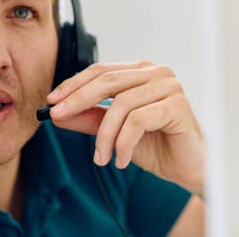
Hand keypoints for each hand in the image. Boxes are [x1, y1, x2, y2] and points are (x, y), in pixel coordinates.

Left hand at [47, 60, 204, 196]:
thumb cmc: (153, 144)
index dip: (73, 84)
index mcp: (138, 72)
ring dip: (104, 135)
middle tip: (58, 116)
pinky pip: (138, 120)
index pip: (100, 71)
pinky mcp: (178, 105)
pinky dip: (123, 142)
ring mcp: (169, 86)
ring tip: (100, 157)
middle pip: (107, 81)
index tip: (52, 101)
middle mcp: (155, 73)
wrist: (186, 167)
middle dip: (78, 100)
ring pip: (121, 104)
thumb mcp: (112, 130)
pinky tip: (121, 159)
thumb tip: (56, 114)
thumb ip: (87, 118)